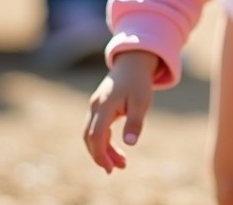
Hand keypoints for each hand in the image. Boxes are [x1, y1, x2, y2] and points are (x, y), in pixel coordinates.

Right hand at [83, 51, 161, 172]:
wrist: (133, 62)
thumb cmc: (139, 82)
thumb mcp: (142, 101)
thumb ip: (135, 121)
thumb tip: (130, 144)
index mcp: (105, 105)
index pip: (95, 134)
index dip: (100, 154)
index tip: (110, 168)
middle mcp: (95, 106)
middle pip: (89, 137)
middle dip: (100, 155)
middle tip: (116, 169)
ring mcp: (95, 106)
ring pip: (91, 133)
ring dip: (102, 150)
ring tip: (121, 163)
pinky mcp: (98, 106)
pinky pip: (96, 128)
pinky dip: (103, 141)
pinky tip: (115, 150)